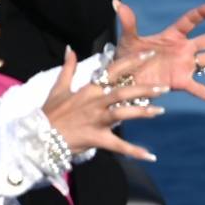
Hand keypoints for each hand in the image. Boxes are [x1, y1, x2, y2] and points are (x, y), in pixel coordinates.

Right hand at [42, 48, 167, 161]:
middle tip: (165, 87)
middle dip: (145, 88)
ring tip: (161, 111)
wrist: (39, 137)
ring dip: (143, 112)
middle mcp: (95, 102)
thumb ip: (68, 68)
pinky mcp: (97, 138)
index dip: (132, 62)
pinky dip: (135, 151)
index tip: (149, 54)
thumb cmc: (50, 113)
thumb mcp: (58, 88)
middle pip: (123, 91)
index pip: (113, 71)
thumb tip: (70, 49)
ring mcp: (96, 120)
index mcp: (89, 89)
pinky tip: (151, 156)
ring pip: (123, 113)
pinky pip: (119, 146)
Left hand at [112, 0, 204, 107]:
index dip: (202, 14)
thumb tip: (117, 3)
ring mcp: (185, 65)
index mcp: (172, 35)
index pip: (190, 21)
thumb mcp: (128, 39)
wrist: (124, 79)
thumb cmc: (127, 57)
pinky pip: (199, 89)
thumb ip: (128, 22)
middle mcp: (183, 49)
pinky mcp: (181, 82)